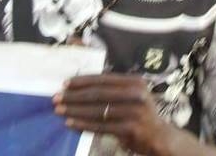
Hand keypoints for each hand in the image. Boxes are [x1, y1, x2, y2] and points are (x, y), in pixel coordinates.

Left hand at [54, 74, 173, 153]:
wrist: (159, 136)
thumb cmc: (140, 114)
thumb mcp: (132, 96)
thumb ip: (113, 89)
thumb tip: (81, 86)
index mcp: (135, 82)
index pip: (104, 79)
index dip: (83, 81)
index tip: (65, 84)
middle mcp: (136, 94)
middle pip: (99, 94)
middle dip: (75, 96)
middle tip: (57, 98)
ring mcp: (134, 112)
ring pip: (97, 110)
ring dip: (75, 110)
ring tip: (59, 110)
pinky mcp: (130, 129)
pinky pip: (101, 126)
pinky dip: (83, 125)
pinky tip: (70, 124)